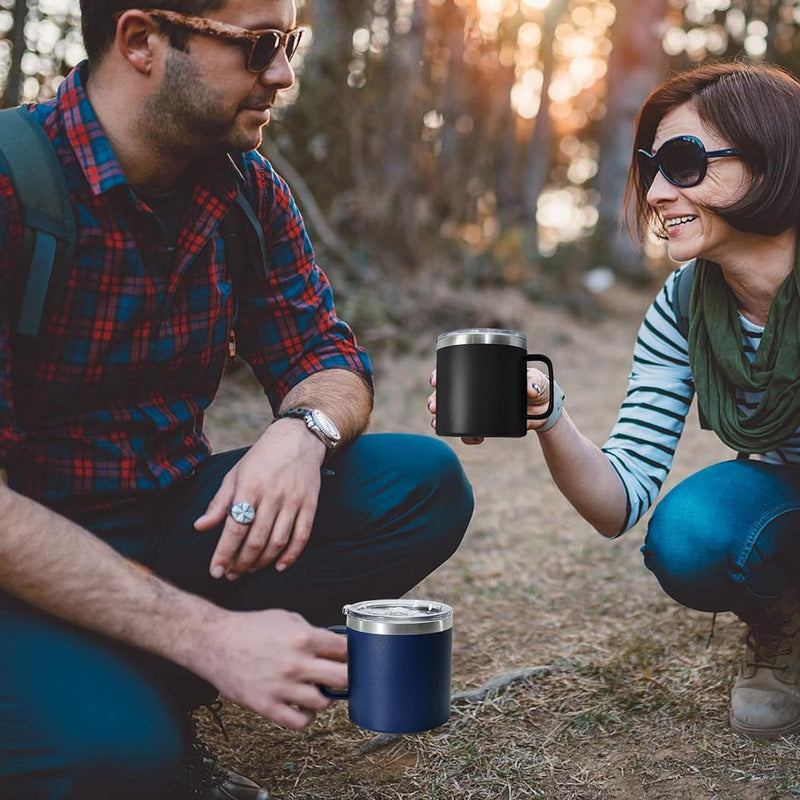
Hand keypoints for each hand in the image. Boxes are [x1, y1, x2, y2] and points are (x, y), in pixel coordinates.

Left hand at [195, 420, 326, 578]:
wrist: (298, 440)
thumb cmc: (261, 459)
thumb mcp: (234, 475)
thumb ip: (218, 503)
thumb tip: (199, 527)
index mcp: (249, 487)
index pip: (235, 527)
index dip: (224, 553)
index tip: (215, 571)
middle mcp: (272, 495)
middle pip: (256, 540)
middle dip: (241, 563)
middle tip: (231, 575)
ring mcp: (293, 501)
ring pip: (278, 542)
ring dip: (262, 562)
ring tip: (249, 570)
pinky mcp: (310, 504)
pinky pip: (302, 536)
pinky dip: (291, 555)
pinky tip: (279, 566)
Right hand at [196, 608, 347, 729]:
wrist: (214, 642)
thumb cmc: (250, 628)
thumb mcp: (286, 617)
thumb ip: (311, 631)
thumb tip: (333, 643)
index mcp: (303, 638)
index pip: (345, 650)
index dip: (351, 654)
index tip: (348, 657)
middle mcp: (297, 663)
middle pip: (343, 678)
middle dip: (346, 678)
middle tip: (340, 677)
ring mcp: (282, 687)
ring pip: (324, 703)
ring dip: (324, 698)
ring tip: (316, 691)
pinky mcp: (267, 706)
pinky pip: (299, 723)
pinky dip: (305, 718)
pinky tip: (301, 707)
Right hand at [427, 368, 551, 440]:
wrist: (545, 411)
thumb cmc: (538, 388)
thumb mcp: (537, 381)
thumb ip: (535, 381)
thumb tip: (529, 389)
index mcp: (483, 372)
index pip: (455, 369)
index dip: (440, 373)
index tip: (435, 378)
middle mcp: (476, 390)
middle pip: (446, 393)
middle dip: (435, 399)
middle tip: (433, 406)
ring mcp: (478, 409)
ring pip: (451, 413)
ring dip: (440, 419)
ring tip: (438, 423)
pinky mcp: (485, 425)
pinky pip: (468, 431)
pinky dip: (465, 436)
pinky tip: (470, 438)